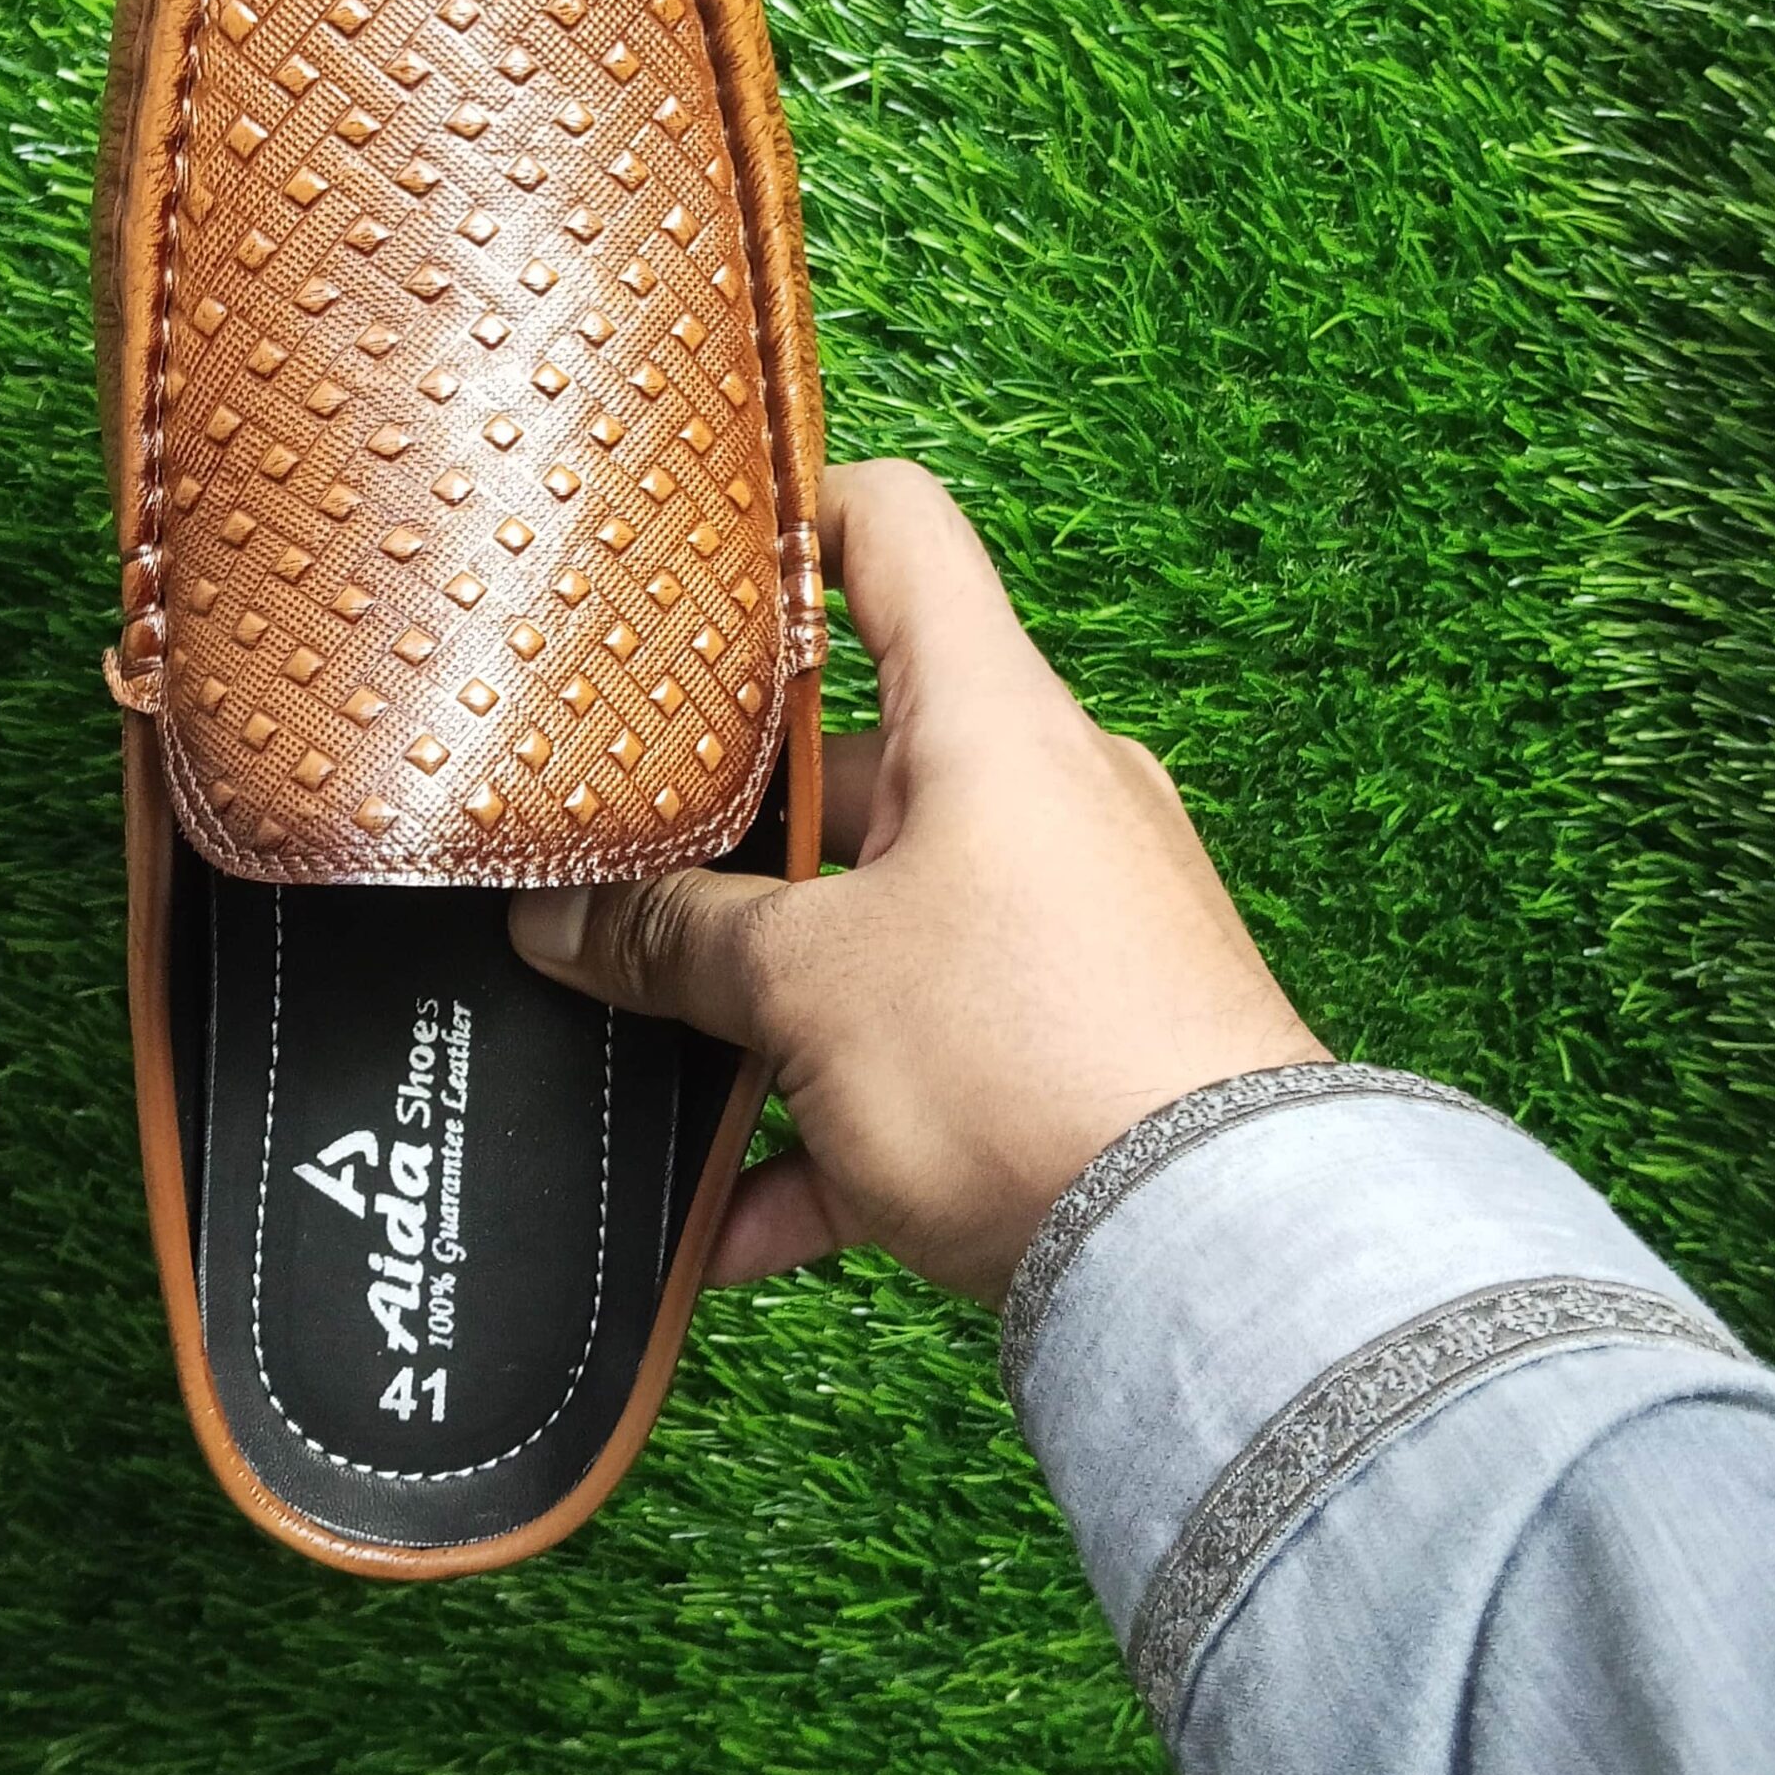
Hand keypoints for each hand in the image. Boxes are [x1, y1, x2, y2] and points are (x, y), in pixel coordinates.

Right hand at [509, 460, 1327, 1303]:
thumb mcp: (811, 983)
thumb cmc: (1023, 1055)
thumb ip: (675, 940)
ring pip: (878, 932)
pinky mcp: (1080, 1055)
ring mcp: (1069, 931)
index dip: (791, 515)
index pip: (895, 534)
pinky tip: (735, 1232)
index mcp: (989, 719)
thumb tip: (559, 922)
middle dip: (724, 837)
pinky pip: (928, 1068)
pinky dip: (835, 1134)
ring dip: (764, 1006)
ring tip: (649, 1062)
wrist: (1214, 1259)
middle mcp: (1040, 802)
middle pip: (853, 768)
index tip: (684, 556)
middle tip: (605, 870)